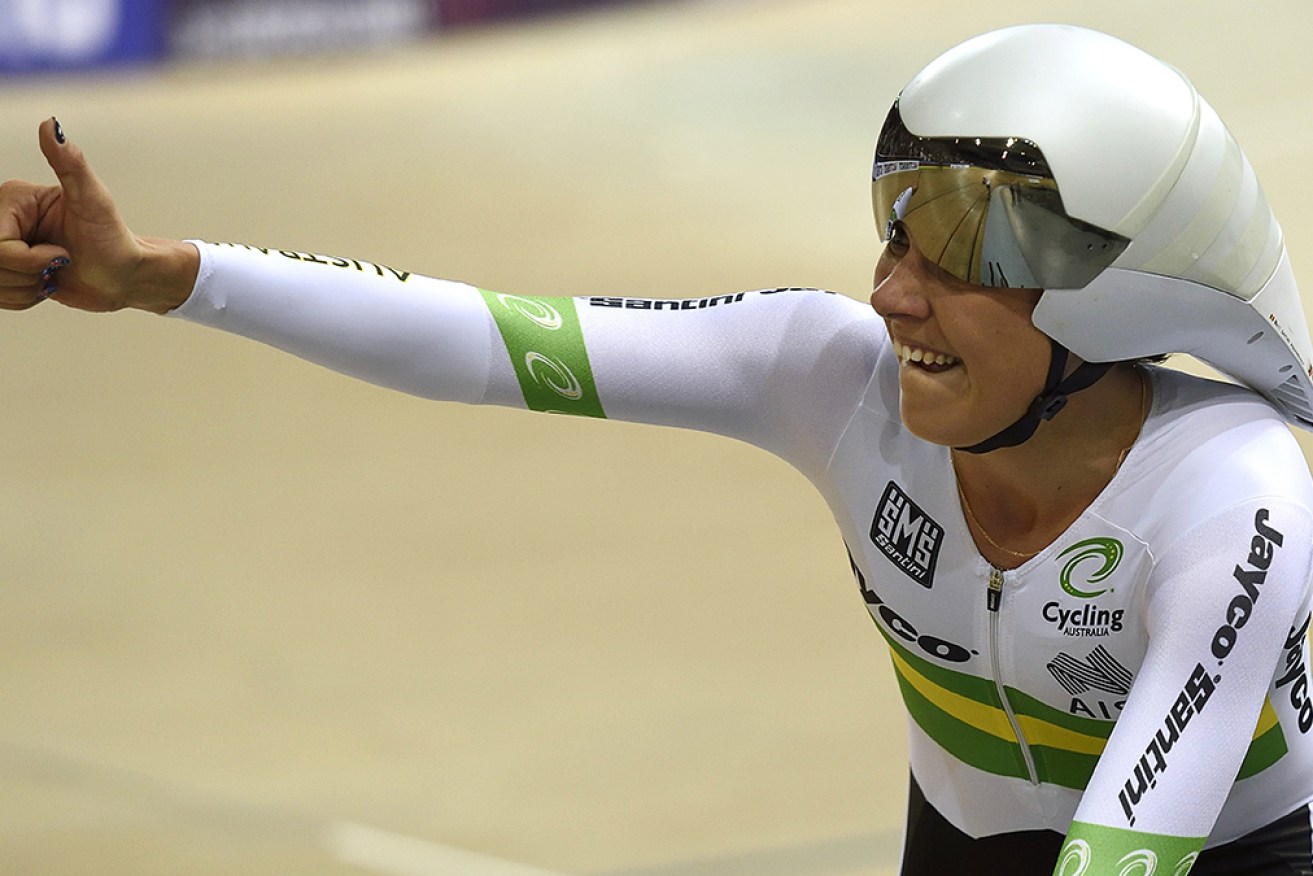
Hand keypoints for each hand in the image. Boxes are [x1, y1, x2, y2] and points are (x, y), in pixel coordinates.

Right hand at [0, 118, 196, 313]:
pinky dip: (23, 299)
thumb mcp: (94, 201)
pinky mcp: (9, 272)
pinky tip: (46, 284)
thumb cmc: (114, 239)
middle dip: (27, 274)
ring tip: (54, 273)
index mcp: (14, 200)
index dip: (26, 258)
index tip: (59, 255)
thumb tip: (51, 125)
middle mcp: (4, 220)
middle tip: (59, 264)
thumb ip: (70, 163)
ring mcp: (6, 246)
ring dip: (27, 288)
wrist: (125, 276)